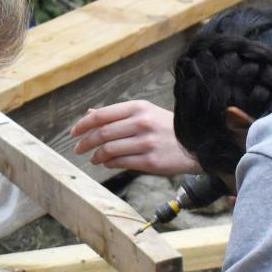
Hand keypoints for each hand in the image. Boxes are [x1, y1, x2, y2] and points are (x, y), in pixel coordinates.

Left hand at [70, 102, 199, 175]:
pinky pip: (121, 163)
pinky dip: (109, 163)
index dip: (83, 125)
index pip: (102, 115)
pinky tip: (106, 163)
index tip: (74, 133)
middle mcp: (142, 123)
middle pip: (102, 133)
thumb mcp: (145, 112)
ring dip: (95, 155)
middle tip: (78, 149)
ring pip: (109, 149)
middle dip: (85, 142)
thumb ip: (117, 114)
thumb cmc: (167, 127)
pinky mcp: (151, 161)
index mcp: (139, 107)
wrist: (197, 143)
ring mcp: (147, 142)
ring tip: (92, 158)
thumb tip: (89, 114)